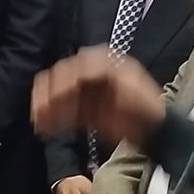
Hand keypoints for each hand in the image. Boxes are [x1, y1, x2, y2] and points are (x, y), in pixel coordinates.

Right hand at [32, 47, 164, 146]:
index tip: (53, 96)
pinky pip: (63, 109)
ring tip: (37, 119)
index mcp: (105, 62)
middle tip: (38, 109)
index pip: (77, 66)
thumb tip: (81, 75)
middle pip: (62, 76)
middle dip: (49, 93)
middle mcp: (92, 72)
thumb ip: (106, 78)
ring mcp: (86, 90)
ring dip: (46, 105)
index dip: (64, 81)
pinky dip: (52, 116)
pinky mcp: (83, 108)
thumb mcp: (131, 89)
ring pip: (58, 93)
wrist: (156, 131)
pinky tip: (43, 124)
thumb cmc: (147, 108)